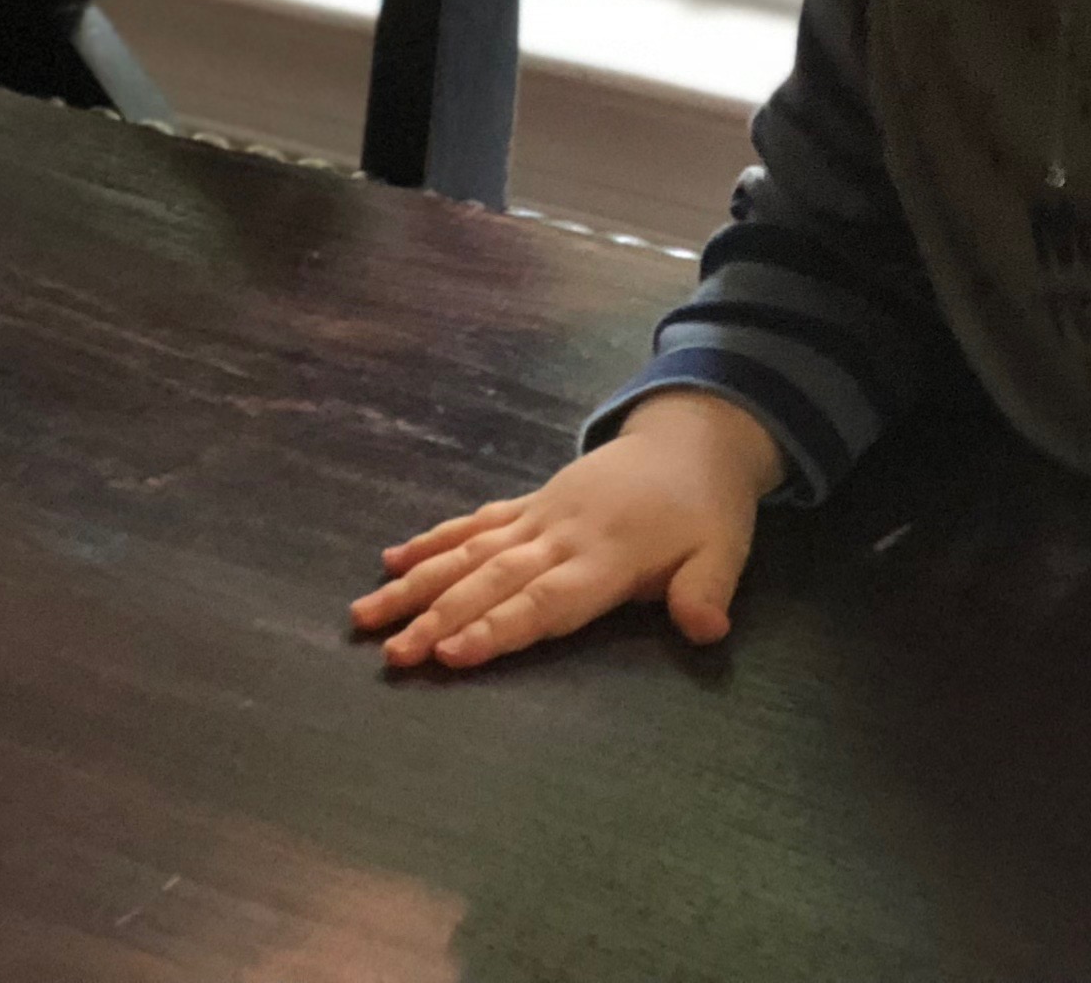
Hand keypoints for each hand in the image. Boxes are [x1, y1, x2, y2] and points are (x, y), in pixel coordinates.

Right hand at [349, 390, 783, 672]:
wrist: (695, 435)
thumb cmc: (707, 508)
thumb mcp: (724, 551)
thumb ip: (707, 592)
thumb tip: (708, 631)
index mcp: (607, 558)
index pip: (545, 600)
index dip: (499, 628)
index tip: (450, 654)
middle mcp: (562, 536)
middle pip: (493, 581)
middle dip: (440, 618)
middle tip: (392, 654)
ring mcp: (541, 515)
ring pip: (470, 552)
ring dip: (418, 584)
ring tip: (366, 616)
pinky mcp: (532, 501)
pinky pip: (477, 521)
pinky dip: (434, 540)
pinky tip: (391, 560)